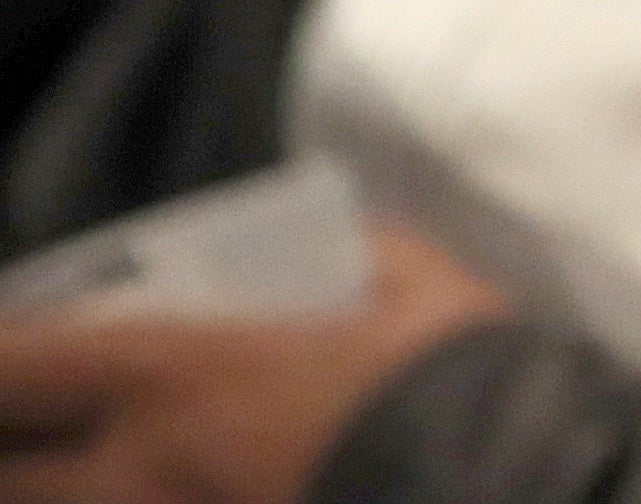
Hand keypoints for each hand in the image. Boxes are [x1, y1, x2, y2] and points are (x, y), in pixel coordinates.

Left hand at [0, 225, 508, 503]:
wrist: (507, 485)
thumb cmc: (452, 380)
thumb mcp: (418, 283)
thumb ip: (362, 256)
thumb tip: (346, 245)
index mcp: (182, 376)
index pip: (19, 366)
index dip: (1, 353)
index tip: (15, 345)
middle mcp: (143, 470)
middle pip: (9, 472)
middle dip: (13, 444)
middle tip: (32, 419)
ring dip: (59, 485)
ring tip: (85, 464)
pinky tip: (158, 491)